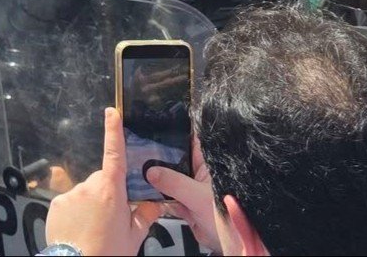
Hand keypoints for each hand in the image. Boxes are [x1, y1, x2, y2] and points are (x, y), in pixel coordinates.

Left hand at [44, 108, 163, 254]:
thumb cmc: (109, 252)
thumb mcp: (134, 237)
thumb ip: (145, 216)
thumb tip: (155, 204)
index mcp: (111, 190)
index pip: (114, 153)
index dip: (113, 130)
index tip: (111, 111)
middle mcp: (89, 187)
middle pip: (101, 180)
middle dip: (107, 193)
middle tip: (111, 218)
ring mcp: (70, 194)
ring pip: (85, 193)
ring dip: (90, 205)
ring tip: (93, 229)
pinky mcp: (56, 204)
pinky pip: (69, 202)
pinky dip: (75, 212)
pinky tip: (79, 229)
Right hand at [145, 137, 218, 252]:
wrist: (228, 243)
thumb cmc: (227, 216)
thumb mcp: (198, 196)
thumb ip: (174, 183)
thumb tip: (152, 171)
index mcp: (206, 162)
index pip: (189, 138)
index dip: (175, 129)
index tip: (155, 123)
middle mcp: (196, 172)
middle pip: (174, 156)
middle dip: (158, 154)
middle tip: (140, 147)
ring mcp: (188, 186)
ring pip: (168, 175)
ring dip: (156, 175)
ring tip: (137, 166)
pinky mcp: (182, 201)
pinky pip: (165, 193)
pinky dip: (156, 193)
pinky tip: (143, 189)